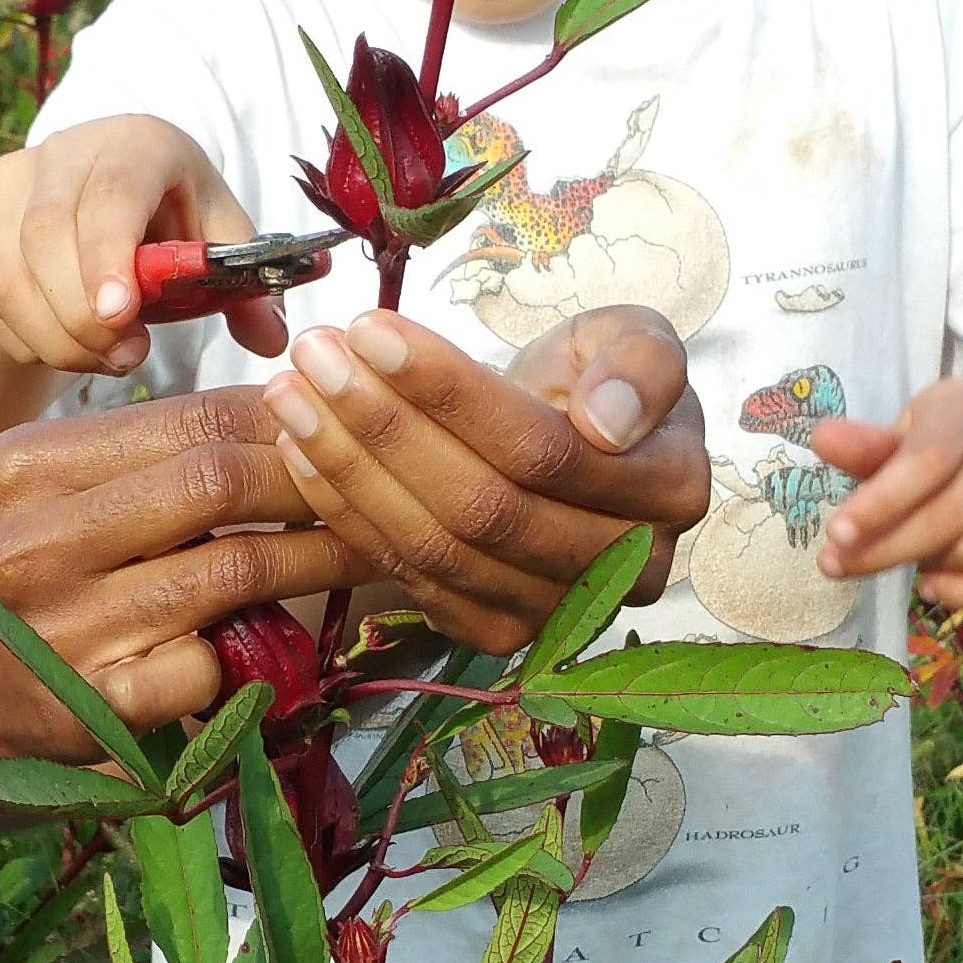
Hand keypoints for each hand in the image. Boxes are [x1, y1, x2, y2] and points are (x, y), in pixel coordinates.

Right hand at [0, 114, 278, 377]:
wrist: (95, 202)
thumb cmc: (172, 216)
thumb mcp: (216, 236)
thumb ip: (246, 287)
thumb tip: (273, 339)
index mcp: (137, 144)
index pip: (113, 194)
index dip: (109, 256)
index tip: (120, 315)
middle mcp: (66, 152)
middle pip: (48, 238)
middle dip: (82, 317)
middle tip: (126, 357)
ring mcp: (14, 186)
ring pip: (9, 277)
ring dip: (54, 337)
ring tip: (104, 359)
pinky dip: (25, 340)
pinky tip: (66, 350)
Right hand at [0, 390, 378, 758]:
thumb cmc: (31, 575)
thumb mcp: (58, 494)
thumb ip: (152, 455)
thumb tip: (299, 415)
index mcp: (28, 464)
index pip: (189, 417)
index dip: (284, 419)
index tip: (343, 422)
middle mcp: (34, 541)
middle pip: (213, 483)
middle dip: (310, 483)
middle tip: (370, 488)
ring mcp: (61, 630)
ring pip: (227, 573)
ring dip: (313, 562)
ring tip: (362, 550)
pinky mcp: (92, 708)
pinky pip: (206, 666)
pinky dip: (242, 654)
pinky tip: (260, 647)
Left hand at [255, 306, 706, 652]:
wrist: (576, 444)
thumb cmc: (600, 382)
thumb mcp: (635, 340)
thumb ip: (640, 362)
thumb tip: (608, 419)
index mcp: (669, 489)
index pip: (544, 448)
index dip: (452, 394)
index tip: (374, 331)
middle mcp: (624, 569)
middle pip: (483, 506)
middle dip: (384, 427)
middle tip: (315, 357)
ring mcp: (555, 611)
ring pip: (439, 547)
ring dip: (350, 468)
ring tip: (292, 393)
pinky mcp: (493, 632)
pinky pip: (410, 575)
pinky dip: (347, 513)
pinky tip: (300, 451)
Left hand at [804, 377, 962, 607]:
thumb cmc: (958, 435)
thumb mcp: (914, 427)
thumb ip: (869, 445)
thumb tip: (822, 440)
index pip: (929, 460)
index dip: (881, 502)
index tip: (836, 534)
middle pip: (947, 515)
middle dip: (884, 550)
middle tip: (836, 565)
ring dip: (925, 567)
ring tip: (898, 556)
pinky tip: (931, 587)